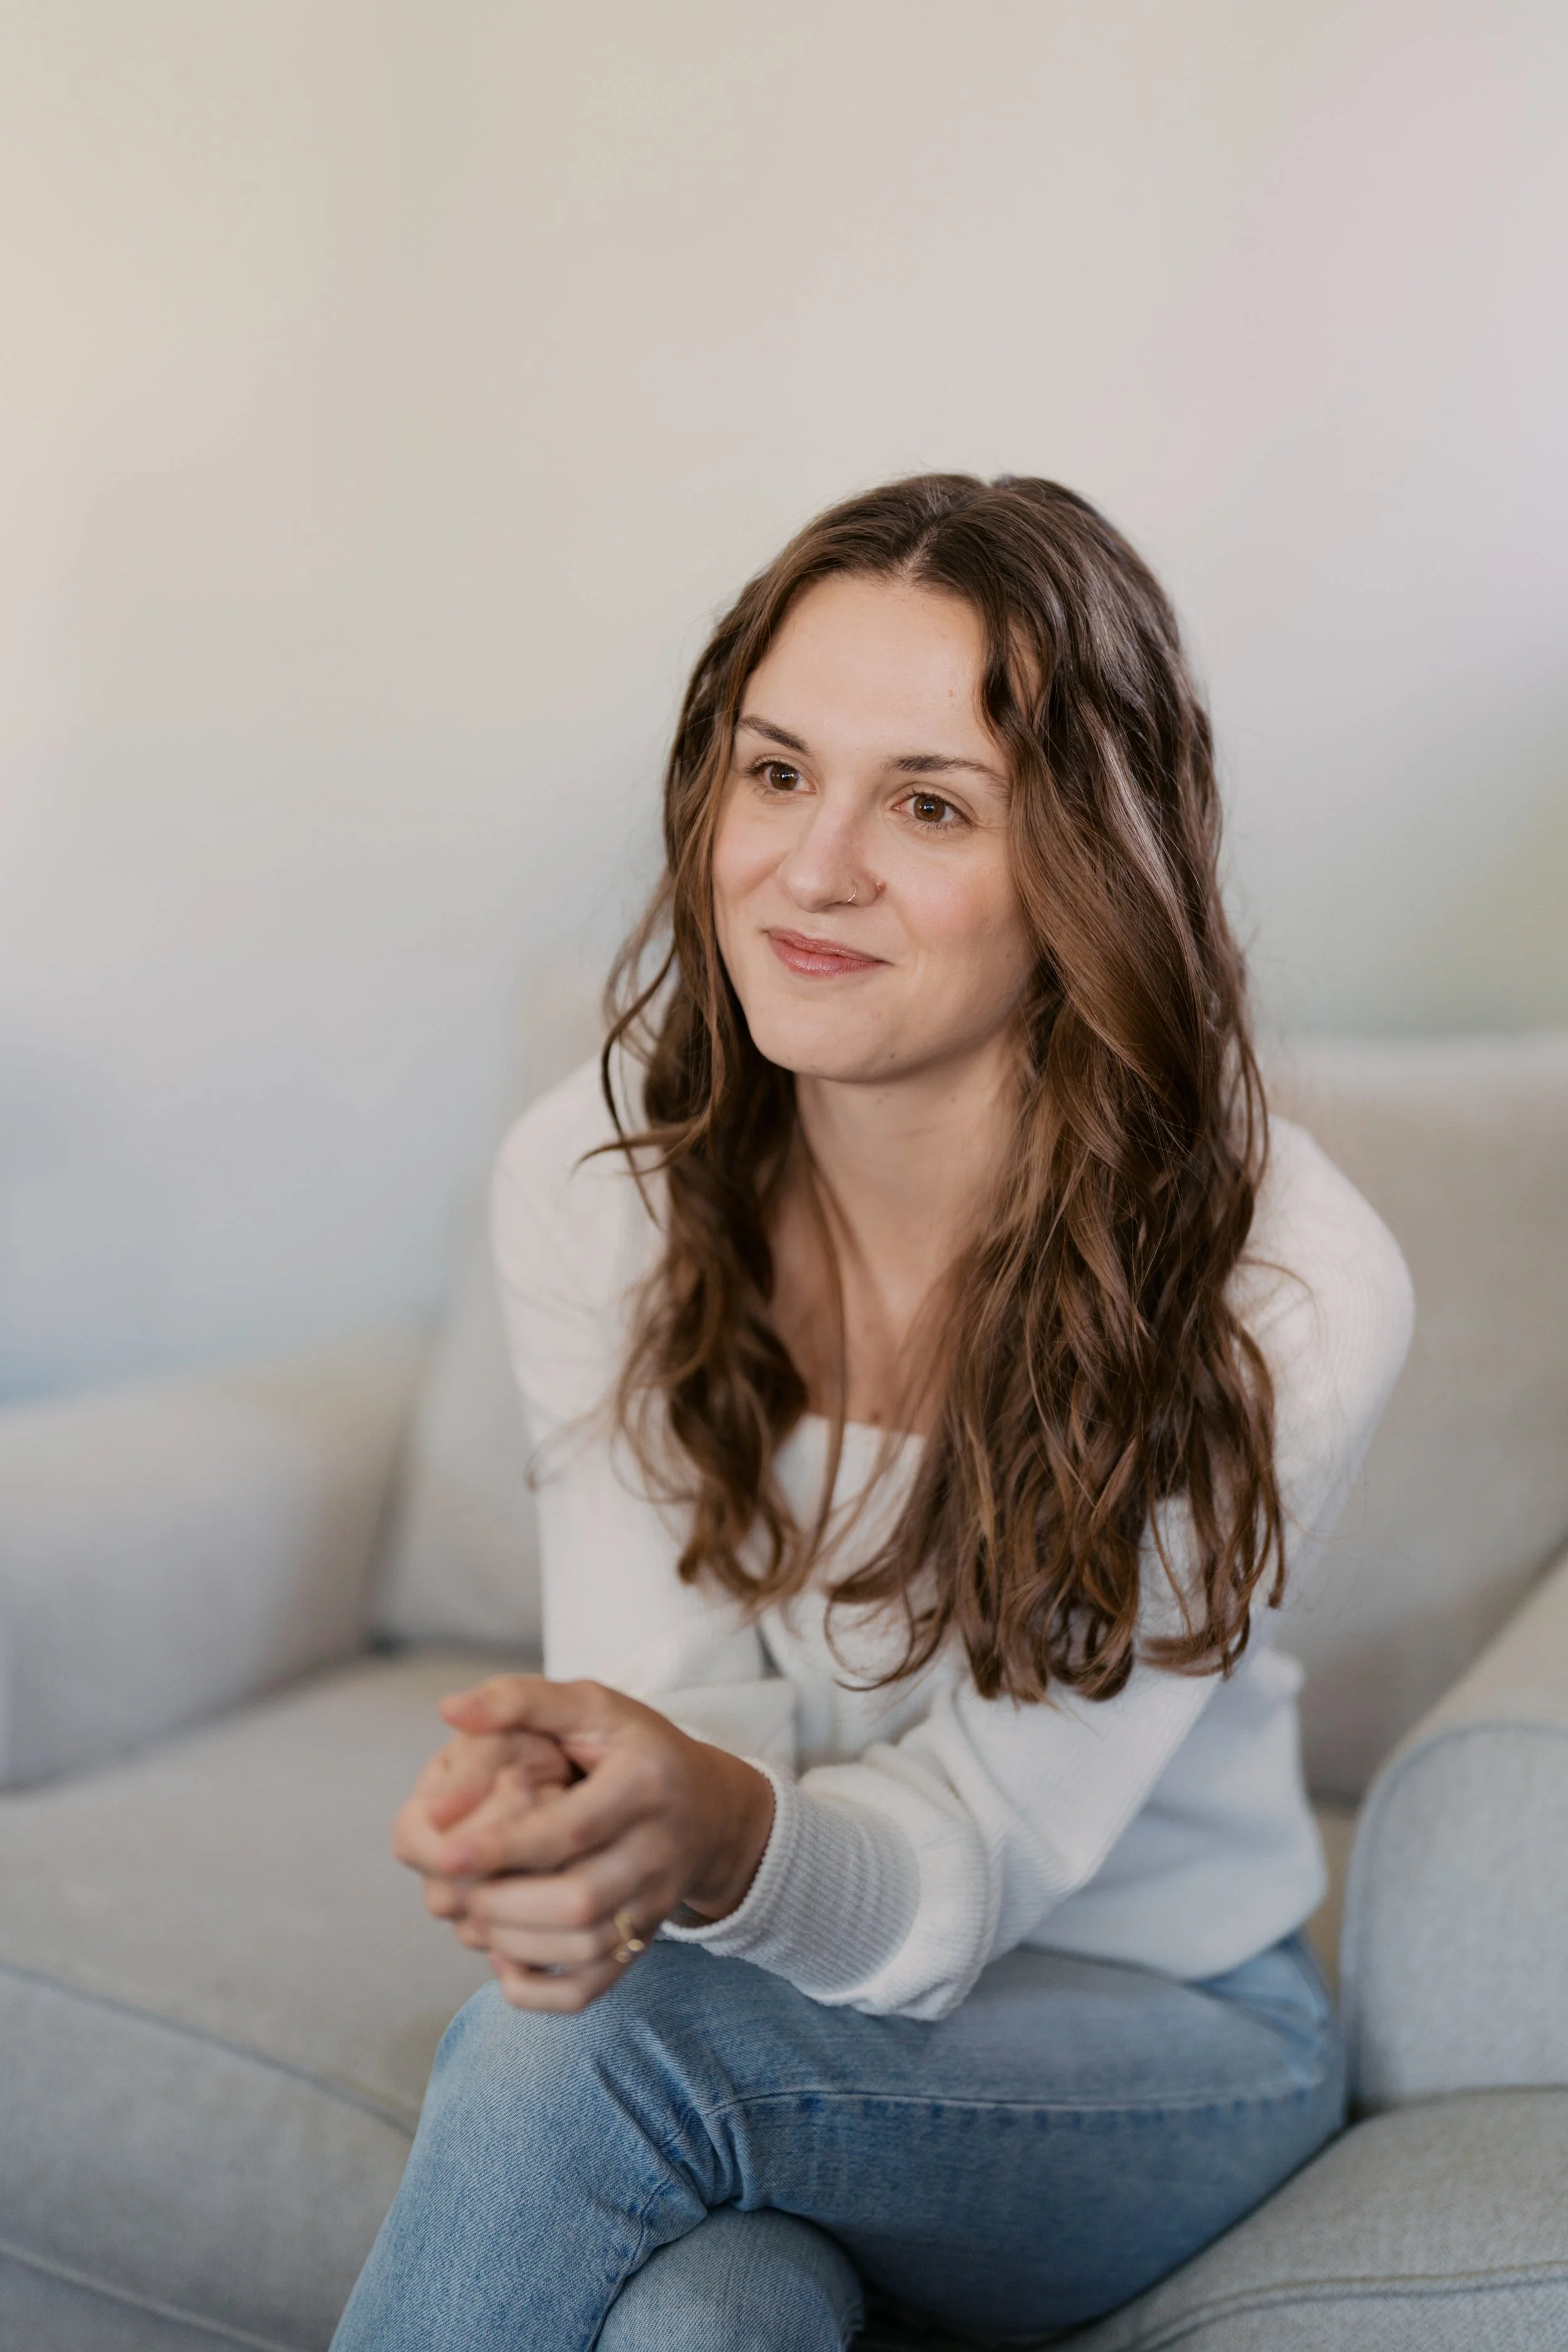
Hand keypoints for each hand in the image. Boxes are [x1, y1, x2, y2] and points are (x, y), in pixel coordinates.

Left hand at [397, 1674, 774, 2012]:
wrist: (710, 1809)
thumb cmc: (636, 1749)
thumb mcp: (594, 1706)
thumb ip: (522, 1700)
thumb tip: (449, 1709)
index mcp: (645, 1783)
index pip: (572, 1828)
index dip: (505, 1844)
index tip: (444, 1853)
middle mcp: (657, 1850)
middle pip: (579, 1901)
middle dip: (502, 1902)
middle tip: (451, 1885)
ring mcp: (653, 1904)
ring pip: (584, 1947)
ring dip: (512, 1940)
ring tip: (472, 1912)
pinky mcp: (641, 1941)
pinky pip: (590, 1988)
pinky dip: (538, 1990)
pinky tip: (503, 1957)